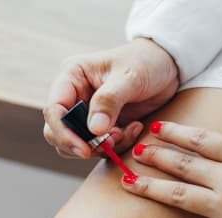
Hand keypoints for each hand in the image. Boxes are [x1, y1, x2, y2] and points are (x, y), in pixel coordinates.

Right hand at [43, 38, 178, 157]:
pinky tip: (135, 128)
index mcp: (72, 77)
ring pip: (80, 144)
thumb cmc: (146, 62)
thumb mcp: (129, 77)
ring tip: (127, 132)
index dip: (64, 133)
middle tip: (112, 141)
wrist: (167, 66)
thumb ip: (109, 101)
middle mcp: (75, 97)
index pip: (54, 110)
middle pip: (60, 133)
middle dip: (85, 144)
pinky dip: (118, 145)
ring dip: (104, 146)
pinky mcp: (106, 125)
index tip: (85, 150)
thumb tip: (93, 130)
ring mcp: (89, 113)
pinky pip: (102, 146)